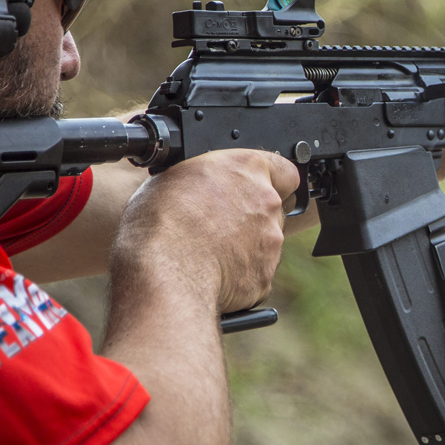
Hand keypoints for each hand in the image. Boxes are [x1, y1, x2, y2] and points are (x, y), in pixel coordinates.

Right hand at [111, 149, 299, 312]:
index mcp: (248, 168)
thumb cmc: (159, 220)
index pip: (285, 170)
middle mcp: (267, 202)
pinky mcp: (264, 276)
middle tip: (221, 223)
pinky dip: (240, 275)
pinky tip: (212, 273)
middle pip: (275, 208)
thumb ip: (207, 180)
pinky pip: (256, 272)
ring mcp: (270, 241)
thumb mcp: (175, 177)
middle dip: (254, 215)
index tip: (254, 189)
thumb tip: (204, 188)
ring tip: (209, 251)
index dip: (272, 181)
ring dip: (247, 245)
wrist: (164, 270)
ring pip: (266, 242)